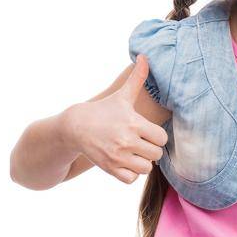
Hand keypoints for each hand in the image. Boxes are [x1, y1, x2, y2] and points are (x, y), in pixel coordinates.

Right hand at [62, 56, 169, 183]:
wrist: (75, 127)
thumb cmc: (103, 111)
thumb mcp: (121, 96)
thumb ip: (137, 79)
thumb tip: (145, 56)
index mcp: (133, 123)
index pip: (162, 138)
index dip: (157, 136)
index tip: (148, 132)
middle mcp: (126, 141)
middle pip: (156, 154)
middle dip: (150, 149)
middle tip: (140, 143)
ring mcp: (118, 157)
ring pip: (146, 168)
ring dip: (142, 162)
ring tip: (133, 153)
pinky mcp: (109, 169)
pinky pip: (132, 179)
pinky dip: (131, 174)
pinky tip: (125, 163)